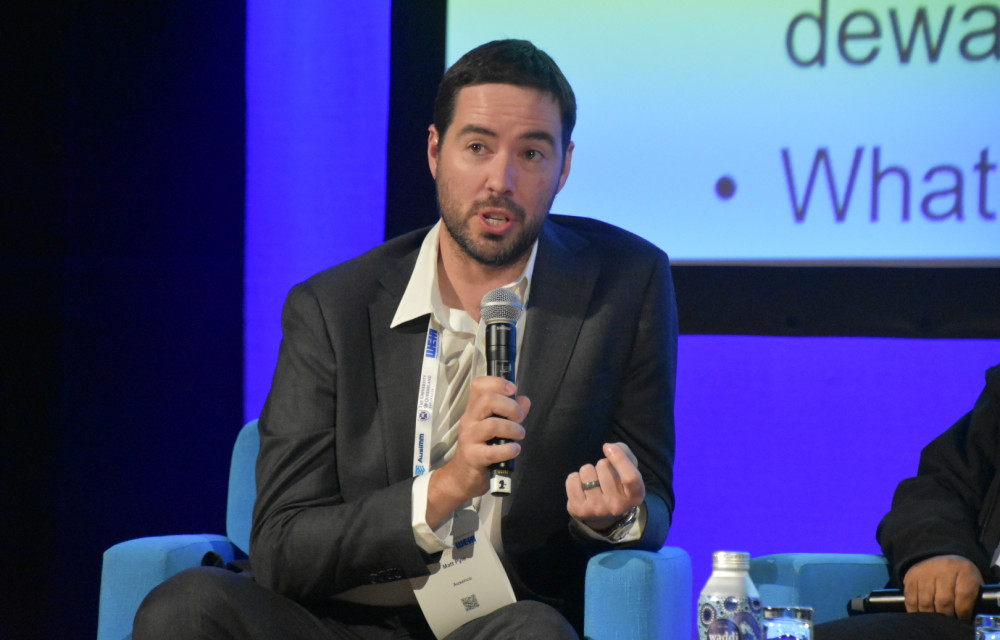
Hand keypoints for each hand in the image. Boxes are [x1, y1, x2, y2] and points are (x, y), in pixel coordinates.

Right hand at [427, 376, 528, 527]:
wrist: (463, 477)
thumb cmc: (481, 449)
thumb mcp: (496, 428)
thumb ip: (511, 412)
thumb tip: (524, 400)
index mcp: (475, 410)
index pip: (480, 385)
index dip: (498, 382)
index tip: (512, 390)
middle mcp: (470, 420)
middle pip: (487, 400)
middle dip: (511, 407)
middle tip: (519, 418)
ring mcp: (470, 438)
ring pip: (492, 425)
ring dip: (513, 429)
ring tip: (519, 435)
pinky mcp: (474, 457)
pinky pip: (493, 451)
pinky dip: (509, 449)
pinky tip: (514, 450)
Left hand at [565, 443, 644, 532]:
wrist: (603, 514)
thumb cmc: (617, 483)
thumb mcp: (628, 468)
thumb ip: (623, 452)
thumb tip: (608, 447)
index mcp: (635, 496)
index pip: (630, 478)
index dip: (619, 458)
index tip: (608, 447)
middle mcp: (617, 506)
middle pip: (603, 467)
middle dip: (601, 464)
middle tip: (604, 476)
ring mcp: (598, 509)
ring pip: (586, 471)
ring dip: (588, 471)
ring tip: (593, 482)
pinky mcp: (580, 510)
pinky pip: (572, 480)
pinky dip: (574, 478)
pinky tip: (582, 488)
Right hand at [903, 554, 982, 619]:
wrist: (942, 561)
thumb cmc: (960, 579)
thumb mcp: (974, 584)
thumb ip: (975, 600)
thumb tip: (972, 621)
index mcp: (964, 570)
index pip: (964, 596)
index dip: (963, 612)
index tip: (963, 619)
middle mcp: (944, 568)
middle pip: (944, 601)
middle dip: (947, 616)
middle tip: (949, 622)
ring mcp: (925, 572)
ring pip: (927, 603)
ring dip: (931, 616)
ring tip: (937, 620)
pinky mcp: (911, 577)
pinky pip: (911, 601)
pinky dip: (915, 612)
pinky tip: (923, 615)